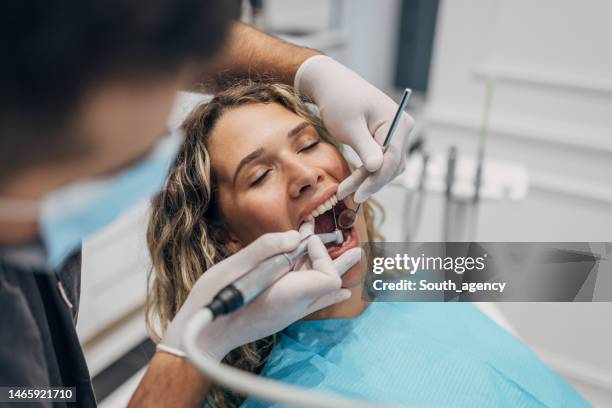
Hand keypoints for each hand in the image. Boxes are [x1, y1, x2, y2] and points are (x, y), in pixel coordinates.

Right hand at [158, 229, 361, 361]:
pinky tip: (340, 292)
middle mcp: (294, 306)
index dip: (320, 253)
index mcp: (289, 295)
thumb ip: (266, 248)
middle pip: (330, 283)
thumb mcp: (234, 266)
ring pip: (320, 290)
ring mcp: (288, 313)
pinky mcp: (280, 315)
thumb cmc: (214, 301)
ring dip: (330, 269)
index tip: (301, 239)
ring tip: (351, 256)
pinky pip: (312, 303)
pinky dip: (326, 292)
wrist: (204, 337)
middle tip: (357, 248)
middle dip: (340, 260)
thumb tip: (294, 236)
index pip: (328, 276)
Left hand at [295, 55, 414, 202]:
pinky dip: (368, 172)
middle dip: (370, 182)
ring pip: (387, 166)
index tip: (357, 194)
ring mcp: (396, 134)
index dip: (376, 180)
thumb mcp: (350, 126)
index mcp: (398, 122)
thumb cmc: (339, 101)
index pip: (392, 159)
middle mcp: (402, 128)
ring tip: (345, 190)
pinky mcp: (385, 139)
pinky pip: (381, 161)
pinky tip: (353, 182)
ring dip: (368, 180)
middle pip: (392, 165)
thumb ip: (365, 148)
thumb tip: (378, 169)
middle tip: (346, 195)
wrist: (331, 84)